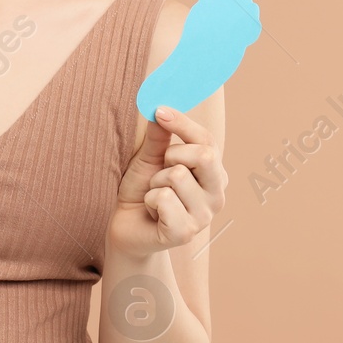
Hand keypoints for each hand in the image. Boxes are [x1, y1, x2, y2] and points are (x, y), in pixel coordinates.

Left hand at [107, 106, 226, 257]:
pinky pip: (164, 199)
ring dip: (155, 182)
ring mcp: (204, 216)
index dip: (183, 123)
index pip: (207, 141)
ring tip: (154, 195)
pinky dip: (149, 200)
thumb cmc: (142, 190)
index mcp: (215, 174)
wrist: (125, 226)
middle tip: (161, 169)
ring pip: (177, 176)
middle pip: (205, 155)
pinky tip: (153, 212)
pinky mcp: (186, 233)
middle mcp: (217, 195)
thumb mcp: (149, 159)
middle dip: (173, 155)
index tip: (160, 110)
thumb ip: (159, 137)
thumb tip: (160, 109)